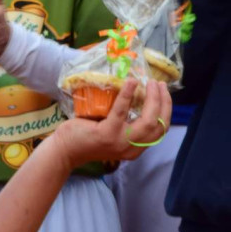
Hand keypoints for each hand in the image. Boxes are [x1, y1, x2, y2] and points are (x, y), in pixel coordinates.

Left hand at [49, 78, 171, 171]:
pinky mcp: (107, 134)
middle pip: (159, 125)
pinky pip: (121, 112)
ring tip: (150, 82)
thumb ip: (127, 125)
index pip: (160, 130)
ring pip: (148, 121)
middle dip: (163, 102)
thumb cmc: (87, 137)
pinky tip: (131, 82)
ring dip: (152, 99)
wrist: (64, 150)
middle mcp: (133, 148)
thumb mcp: (114, 134)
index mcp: (136, 148)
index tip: (164, 93)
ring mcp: (121, 142)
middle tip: (159, 84)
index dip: (166, 110)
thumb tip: (136, 97)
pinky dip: (127, 95)